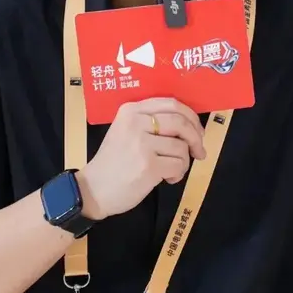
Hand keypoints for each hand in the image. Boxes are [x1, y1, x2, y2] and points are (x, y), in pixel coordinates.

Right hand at [77, 98, 206, 219]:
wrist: (93, 189)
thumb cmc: (114, 161)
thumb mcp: (125, 130)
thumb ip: (150, 121)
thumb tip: (189, 125)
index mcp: (131, 110)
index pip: (171, 103)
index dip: (191, 116)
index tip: (197, 130)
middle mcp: (136, 122)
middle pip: (180, 122)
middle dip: (195, 137)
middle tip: (199, 151)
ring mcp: (142, 144)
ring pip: (181, 146)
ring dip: (184, 161)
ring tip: (173, 169)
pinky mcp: (148, 166)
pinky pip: (178, 165)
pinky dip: (179, 173)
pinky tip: (168, 179)